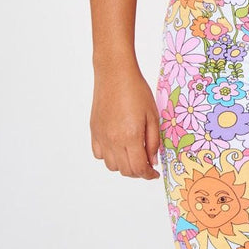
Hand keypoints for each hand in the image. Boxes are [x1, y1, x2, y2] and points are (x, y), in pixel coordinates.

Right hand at [90, 59, 160, 179]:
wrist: (115, 74)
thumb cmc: (136, 90)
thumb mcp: (153, 115)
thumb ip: (153, 141)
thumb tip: (152, 160)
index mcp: (130, 137)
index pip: (139, 168)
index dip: (148, 175)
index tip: (154, 174)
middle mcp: (113, 141)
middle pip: (125, 170)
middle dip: (138, 172)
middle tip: (147, 165)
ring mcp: (101, 137)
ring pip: (111, 165)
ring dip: (123, 165)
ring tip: (133, 154)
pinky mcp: (94, 131)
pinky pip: (99, 154)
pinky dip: (109, 156)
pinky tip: (118, 147)